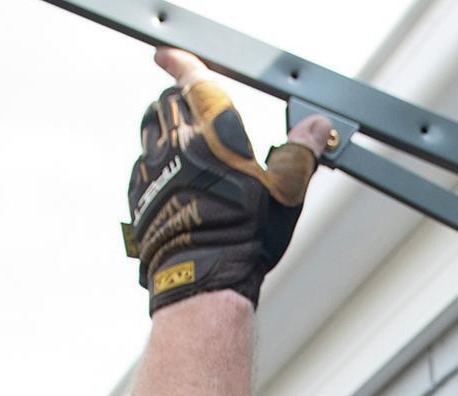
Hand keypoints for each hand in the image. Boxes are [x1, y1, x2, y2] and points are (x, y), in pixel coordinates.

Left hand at [124, 47, 330, 312]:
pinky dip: (154, 163)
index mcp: (213, 131)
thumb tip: (318, 126)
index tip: (170, 56)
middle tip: (191, 108)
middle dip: (176, 98)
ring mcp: (152, 168)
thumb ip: (300, 152)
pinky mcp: (139, 194)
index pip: (192, 80)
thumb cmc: (245, 234)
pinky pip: (142, 165)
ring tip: (180, 141)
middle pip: (166, 102)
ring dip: (162, 127)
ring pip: (150, 130)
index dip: (180, 63)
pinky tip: (172, 180)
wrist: (202, 278)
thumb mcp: (285, 191)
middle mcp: (176, 143)